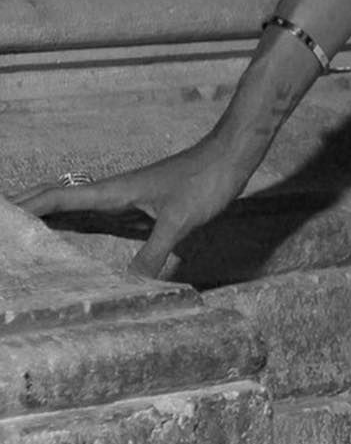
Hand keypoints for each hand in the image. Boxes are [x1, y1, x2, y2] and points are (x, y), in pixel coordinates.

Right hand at [14, 135, 253, 279]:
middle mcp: (116, 191)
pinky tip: (81, 233)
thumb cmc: (206, 179)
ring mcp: (130, 196)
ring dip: (53, 215)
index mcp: (115, 190)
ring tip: (26, 231)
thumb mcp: (179, 221)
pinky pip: (102, 214)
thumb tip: (128, 288)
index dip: (28, 205)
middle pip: (62, 199)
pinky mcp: (145, 203)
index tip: (2, 213)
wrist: (234, 154)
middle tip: (3, 224)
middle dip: (29, 209)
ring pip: (80, 206)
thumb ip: (154, 254)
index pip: (60, 196)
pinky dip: (82, 220)